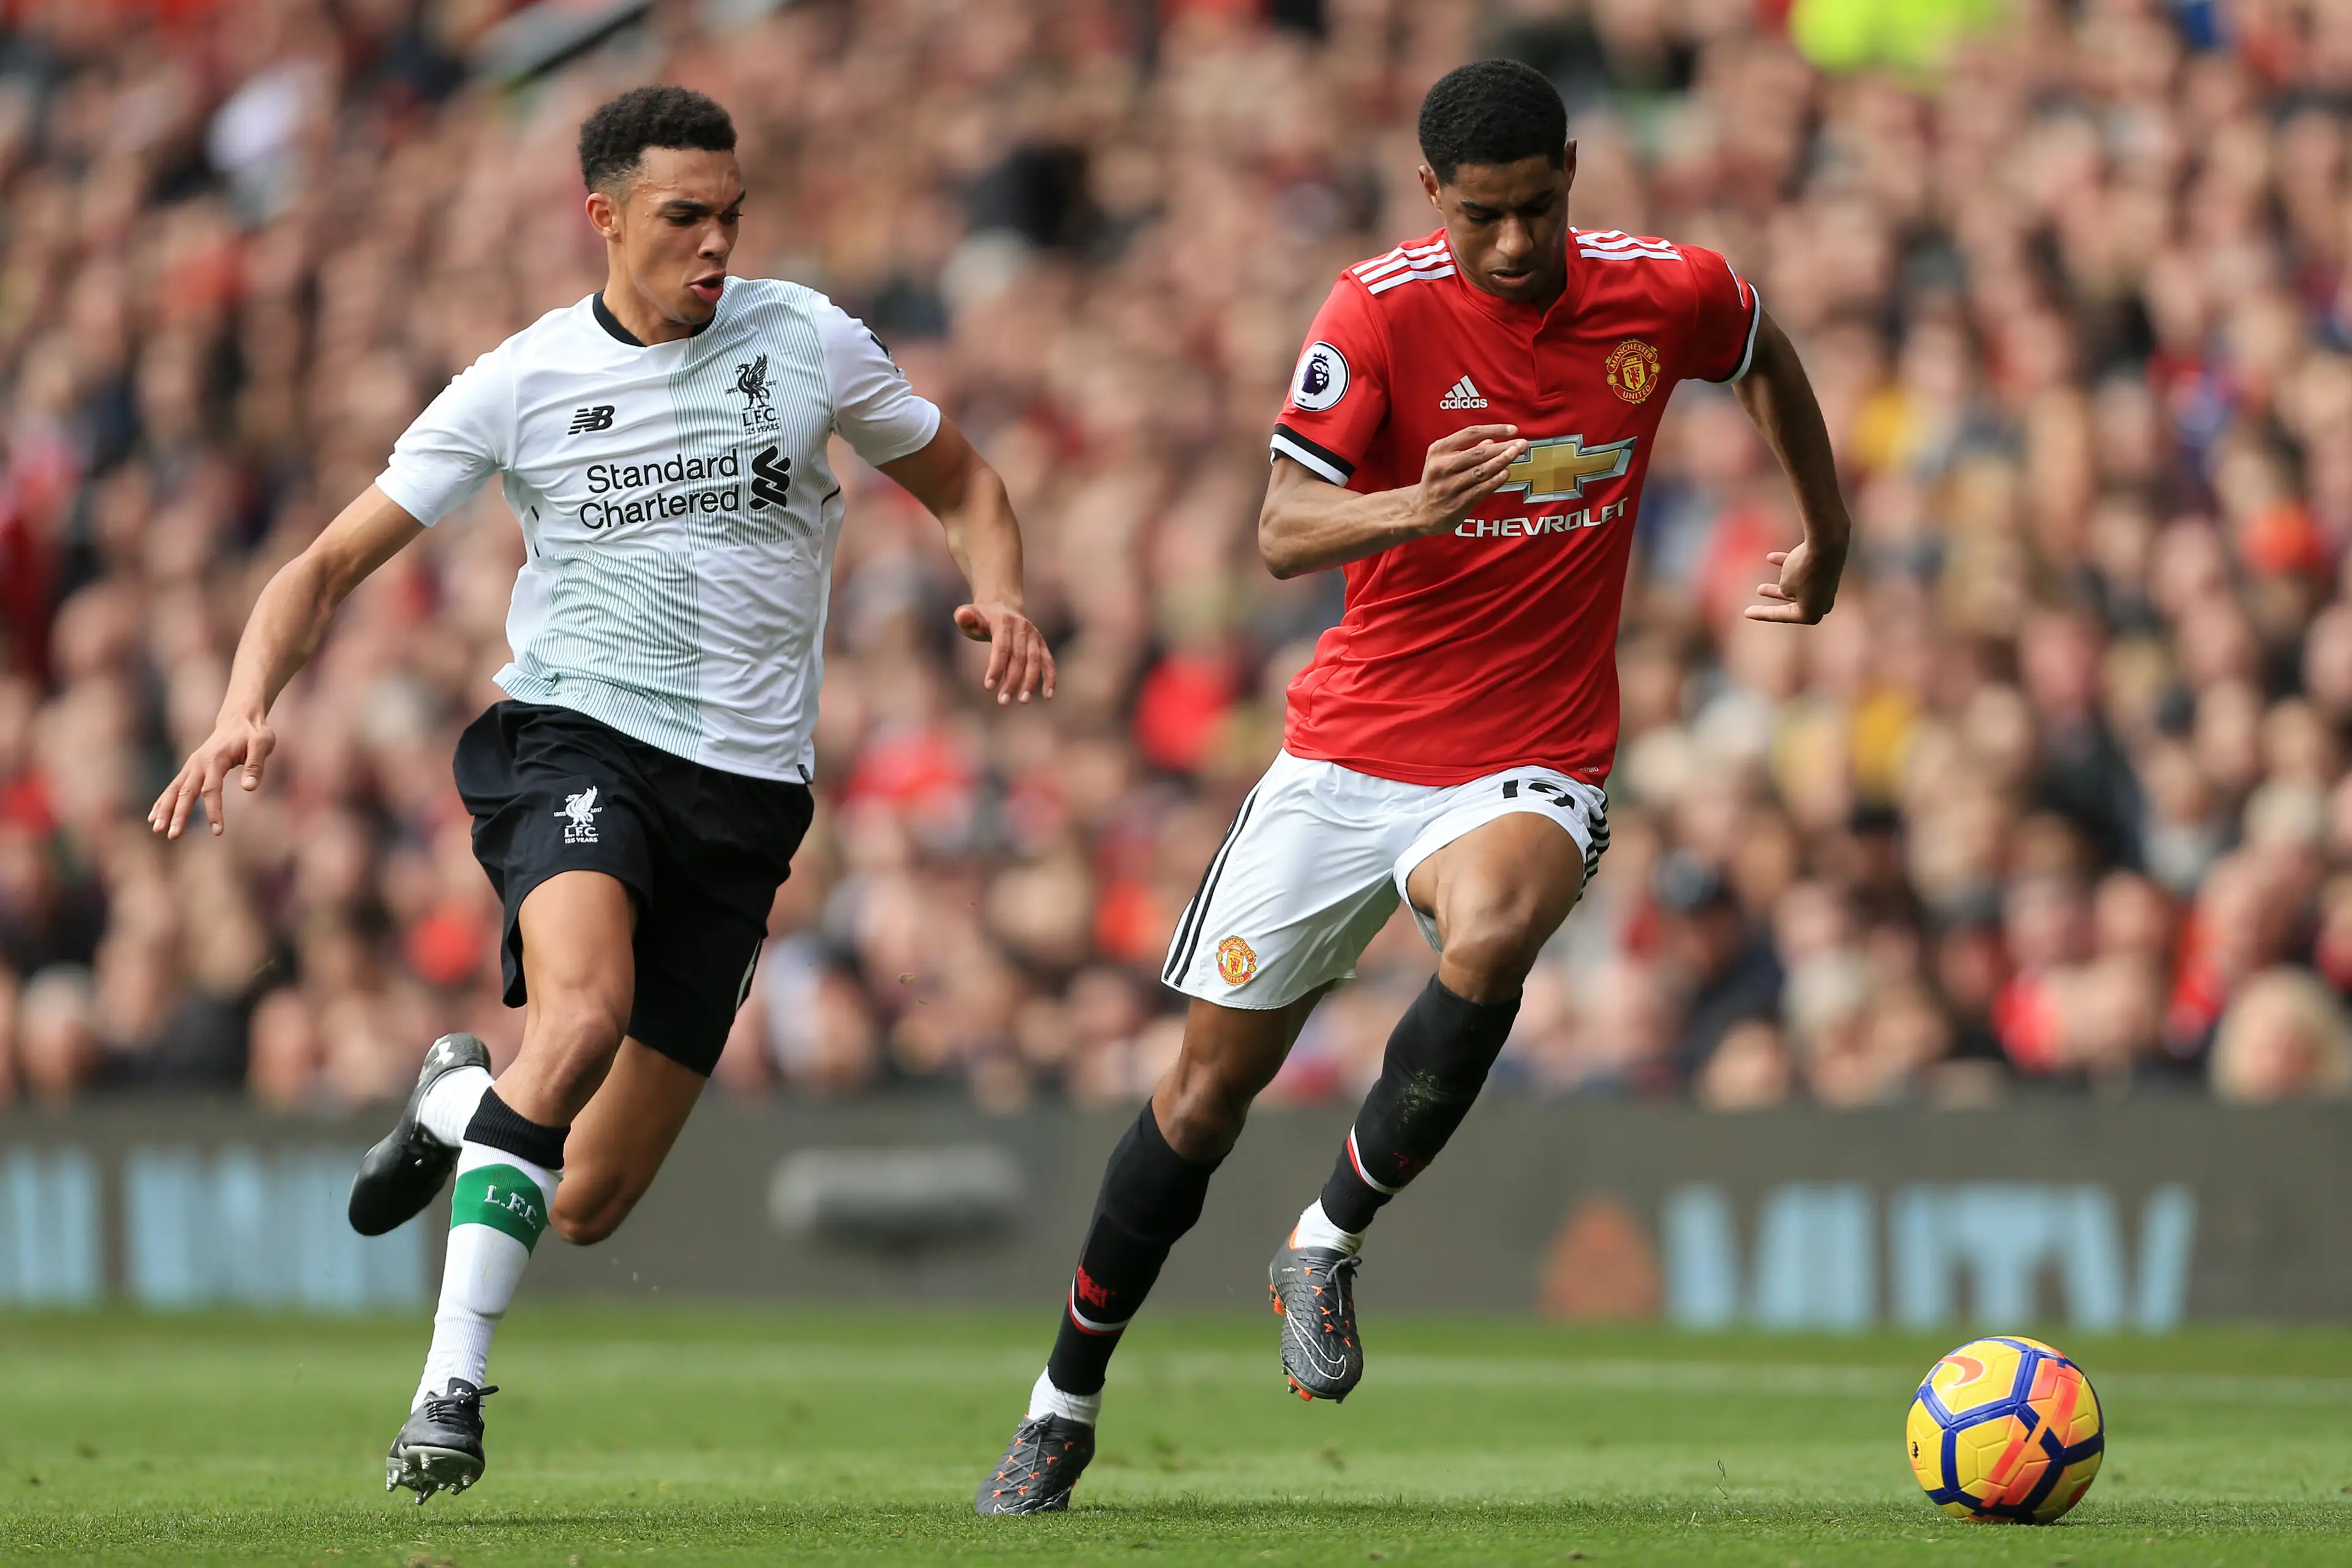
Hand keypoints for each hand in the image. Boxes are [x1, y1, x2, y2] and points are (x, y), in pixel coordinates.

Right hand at [149, 712, 275, 839]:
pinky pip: (173, 787)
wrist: (239, 719)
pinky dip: (162, 801)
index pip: (212, 789)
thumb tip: (249, 788)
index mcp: (215, 758)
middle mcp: (198, 762)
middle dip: (179, 815)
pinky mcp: (190, 769)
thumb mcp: (262, 744)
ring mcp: (191, 765)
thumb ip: (255, 765)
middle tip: (173, 835)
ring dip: (164, 810)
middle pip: (186, 792)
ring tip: (156, 829)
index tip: (217, 831)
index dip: (214, 810)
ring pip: (174, 790)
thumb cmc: (253, 733)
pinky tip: (154, 817)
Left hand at [953, 601, 1056, 704]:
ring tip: (1023, 701)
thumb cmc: (981, 618)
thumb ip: (964, 617)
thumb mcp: (968, 615)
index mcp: (1004, 621)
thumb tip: (964, 616)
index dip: (996, 667)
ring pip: (1035, 661)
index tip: (989, 687)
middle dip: (1012, 681)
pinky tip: (1048, 696)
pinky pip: (1048, 662)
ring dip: (1031, 682)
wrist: (1002, 607)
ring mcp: (1034, 636)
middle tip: (1003, 701)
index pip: (1001, 647)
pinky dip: (1050, 678)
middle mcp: (1022, 627)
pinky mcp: (1041, 644)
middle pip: (1019, 657)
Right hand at [1410, 424, 1529, 533]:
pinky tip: (1506, 474)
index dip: (1494, 429)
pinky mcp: (1455, 505)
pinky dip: (1494, 482)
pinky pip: (1479, 491)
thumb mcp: (1445, 460)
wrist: (1419, 512)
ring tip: (1516, 455)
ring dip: (1501, 462)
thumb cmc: (1437, 481)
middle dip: (1503, 447)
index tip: (1513, 430)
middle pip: (1477, 453)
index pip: (1470, 434)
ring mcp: (1447, 487)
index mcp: (1438, 450)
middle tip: (1522, 444)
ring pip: (1480, 472)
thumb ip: (1468, 450)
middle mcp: (1441, 467)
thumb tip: (1493, 440)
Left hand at [1743, 539, 1842, 623]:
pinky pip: (1805, 570)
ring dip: (1780, 582)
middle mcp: (1822, 603)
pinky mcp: (1828, 570)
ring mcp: (1827, 587)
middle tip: (1759, 591)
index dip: (1762, 613)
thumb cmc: (1803, 570)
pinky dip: (1790, 564)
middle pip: (1793, 602)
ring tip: (1761, 586)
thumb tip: (1790, 585)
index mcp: (1811, 614)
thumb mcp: (1786, 584)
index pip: (1781, 615)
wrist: (1826, 545)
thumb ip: (1785, 588)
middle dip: (1775, 596)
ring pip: (1798, 585)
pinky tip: (1770, 557)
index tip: (1745, 613)